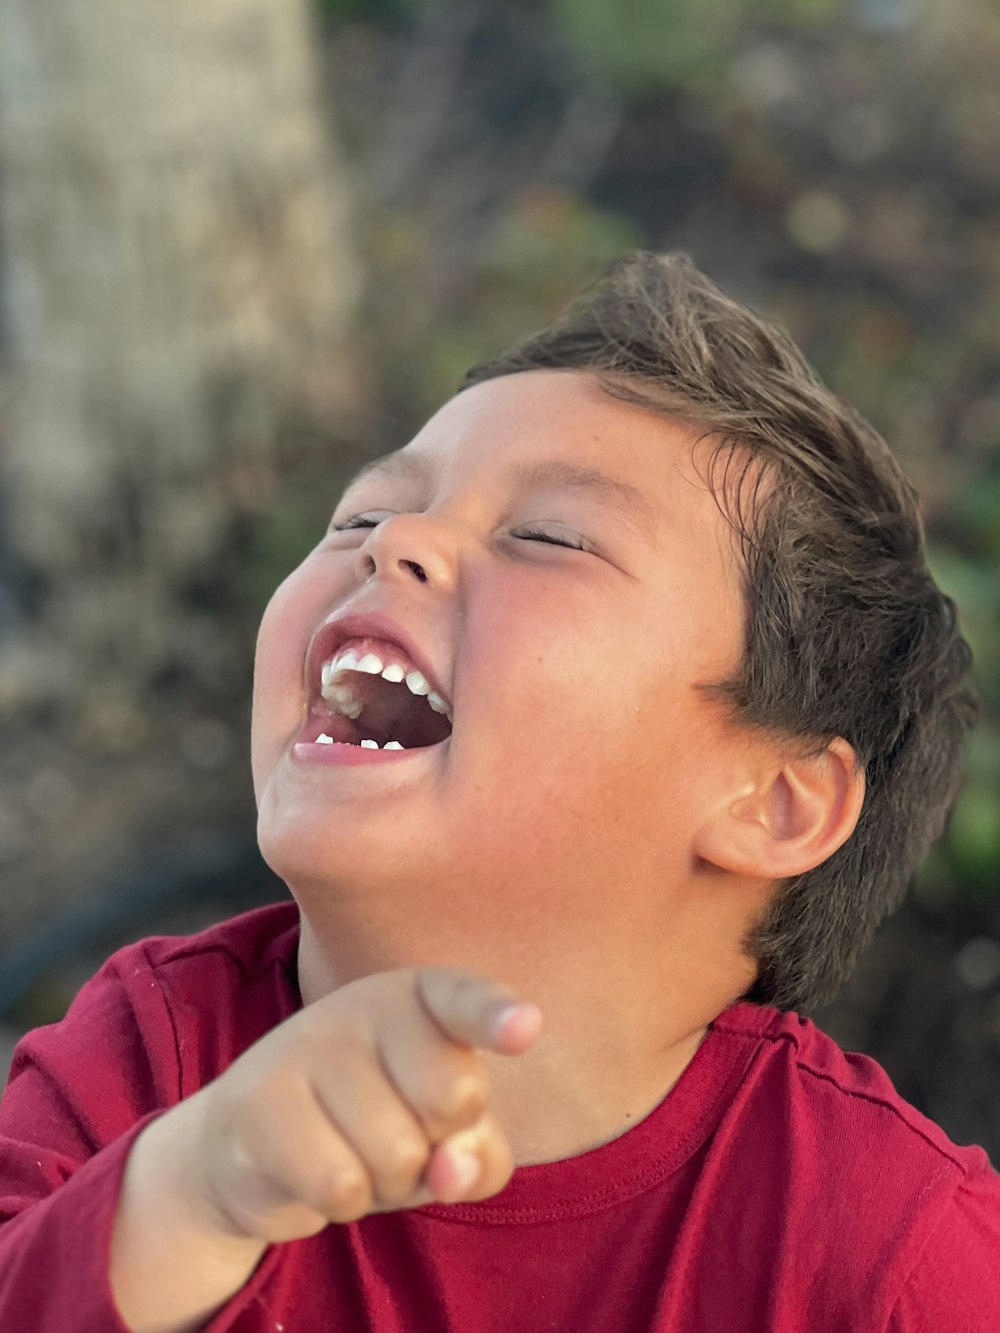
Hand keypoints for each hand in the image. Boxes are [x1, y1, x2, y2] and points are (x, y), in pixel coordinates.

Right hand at [181, 967, 541, 1242]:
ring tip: (353, 1154)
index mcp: (422, 996)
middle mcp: (366, 1004)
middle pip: (455, 1097)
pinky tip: (315, 1172)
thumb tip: (452, 1172)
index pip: (465, 998)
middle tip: (399, 1133)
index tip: (524, 1027)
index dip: (496, 1016)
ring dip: (387, 1184)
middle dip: (438, 1143)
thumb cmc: (372, 1127)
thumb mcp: (444, 1136)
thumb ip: (480, 1154)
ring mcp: (307, 1044)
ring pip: (399, 1155)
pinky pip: (341, 1186)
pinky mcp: (258, 1101)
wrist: (247, 1144)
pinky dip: (343, 1203)